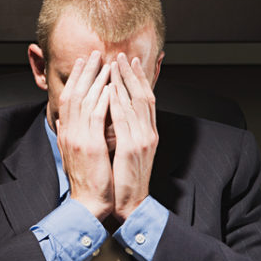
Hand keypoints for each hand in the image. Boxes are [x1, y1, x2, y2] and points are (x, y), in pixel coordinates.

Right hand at [56, 50, 112, 220]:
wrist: (87, 203)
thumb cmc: (86, 182)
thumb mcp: (74, 155)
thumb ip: (70, 136)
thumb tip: (64, 122)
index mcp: (66, 134)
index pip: (68, 100)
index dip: (76, 80)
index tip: (84, 64)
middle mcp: (69, 133)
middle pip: (73, 94)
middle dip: (84, 73)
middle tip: (93, 54)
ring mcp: (78, 138)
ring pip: (84, 100)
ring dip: (95, 80)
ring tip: (104, 63)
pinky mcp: (90, 145)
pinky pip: (96, 115)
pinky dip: (102, 99)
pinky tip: (110, 86)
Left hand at [109, 53, 158, 221]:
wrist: (130, 205)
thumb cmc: (123, 181)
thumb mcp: (124, 153)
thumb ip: (121, 133)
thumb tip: (113, 116)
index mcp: (146, 134)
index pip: (145, 100)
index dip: (139, 80)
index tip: (130, 63)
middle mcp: (148, 134)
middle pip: (143, 96)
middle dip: (134, 74)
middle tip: (125, 55)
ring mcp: (143, 140)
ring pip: (135, 103)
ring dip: (125, 81)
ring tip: (117, 64)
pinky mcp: (133, 148)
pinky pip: (125, 120)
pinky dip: (118, 102)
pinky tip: (111, 89)